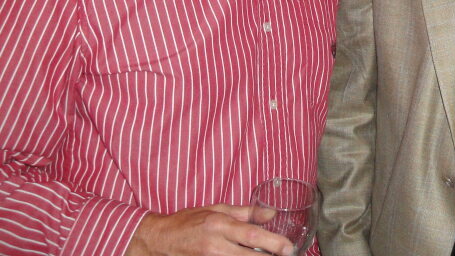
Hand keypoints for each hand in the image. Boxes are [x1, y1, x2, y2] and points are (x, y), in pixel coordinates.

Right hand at [126, 204, 295, 255]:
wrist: (159, 239)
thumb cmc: (189, 221)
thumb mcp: (218, 209)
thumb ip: (246, 213)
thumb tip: (272, 214)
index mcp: (220, 225)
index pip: (252, 234)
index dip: (273, 242)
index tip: (288, 247)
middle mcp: (215, 245)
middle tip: (285, 255)